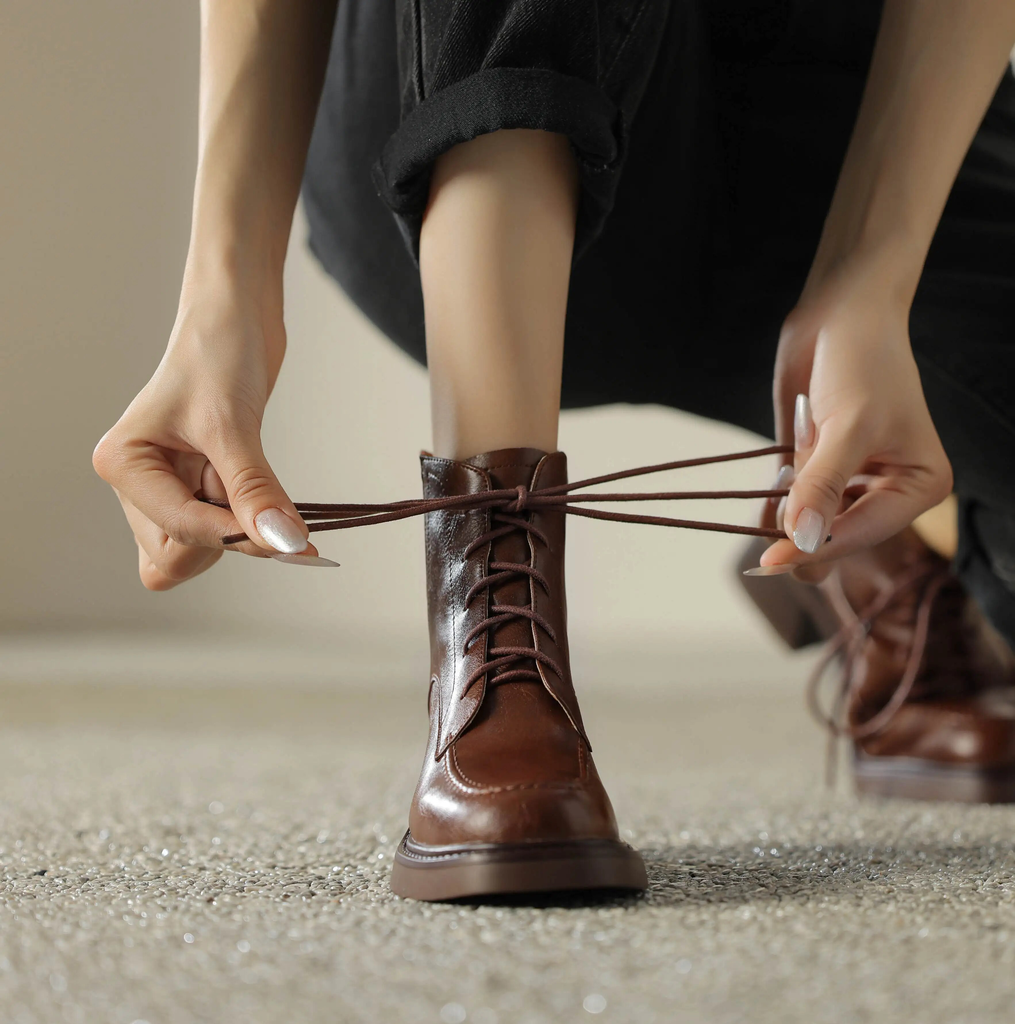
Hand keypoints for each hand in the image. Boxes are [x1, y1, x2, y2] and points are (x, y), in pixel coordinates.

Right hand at [92, 294, 327, 589]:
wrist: (237, 316)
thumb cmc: (217, 351)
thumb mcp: (233, 425)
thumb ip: (255, 490)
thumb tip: (284, 543)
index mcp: (122, 463)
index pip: (178, 532)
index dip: (235, 537)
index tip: (291, 541)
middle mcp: (136, 483)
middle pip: (176, 556)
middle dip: (225, 539)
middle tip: (265, 504)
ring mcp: (165, 489)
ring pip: (193, 554)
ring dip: (234, 533)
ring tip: (251, 482)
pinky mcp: (195, 487)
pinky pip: (216, 534)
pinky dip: (244, 525)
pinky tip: (264, 500)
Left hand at [759, 256, 952, 579]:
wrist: (840, 314)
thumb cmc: (863, 362)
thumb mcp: (848, 426)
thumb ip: (822, 486)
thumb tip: (801, 541)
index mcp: (917, 486)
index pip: (861, 535)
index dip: (815, 550)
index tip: (770, 562)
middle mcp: (887, 491)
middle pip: (837, 540)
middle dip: (802, 536)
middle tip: (768, 531)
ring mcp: (848, 482)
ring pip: (811, 528)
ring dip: (786, 519)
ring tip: (786, 484)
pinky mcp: (817, 470)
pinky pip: (792, 505)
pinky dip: (775, 509)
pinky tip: (764, 510)